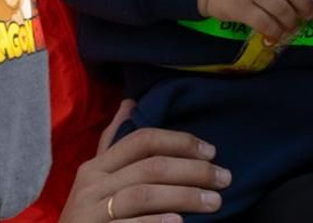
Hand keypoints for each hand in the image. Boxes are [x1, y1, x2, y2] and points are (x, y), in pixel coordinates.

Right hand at [59, 99, 231, 222]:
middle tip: (224, 179)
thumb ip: (113, 143)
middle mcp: (92, 185)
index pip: (142, 140)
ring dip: (185, 196)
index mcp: (96, 167)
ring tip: (215, 202)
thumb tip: (129, 102)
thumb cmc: (88, 216)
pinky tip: (180, 222)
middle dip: (193, 171)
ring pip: (144, 194)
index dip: (179, 141)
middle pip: (150, 167)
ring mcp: (92, 212)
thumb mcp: (95, 178)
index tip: (210, 151)